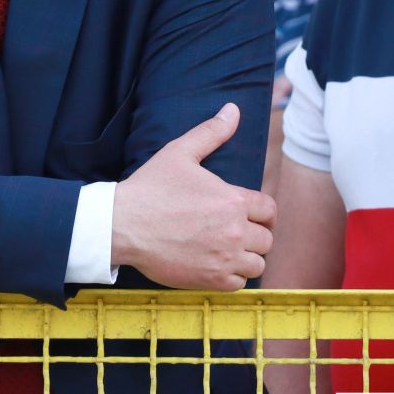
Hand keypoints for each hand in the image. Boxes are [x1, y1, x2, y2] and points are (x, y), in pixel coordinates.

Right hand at [111, 103, 275, 289]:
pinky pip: (239, 284)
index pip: (269, 210)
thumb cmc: (151, 187)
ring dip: (246, 257)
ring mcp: (224, 258)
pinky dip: (232, 276)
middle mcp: (234, 231)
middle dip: (254, 234)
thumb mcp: (180, 152)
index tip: (249, 213)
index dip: (261, 211)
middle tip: (234, 231)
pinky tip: (216, 263)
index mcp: (233, 200)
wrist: (123, 225)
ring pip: (257, 264)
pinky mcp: (211, 280)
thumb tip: (232, 109)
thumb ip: (211, 132)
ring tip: (228, 249)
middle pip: (267, 239)